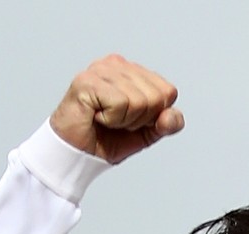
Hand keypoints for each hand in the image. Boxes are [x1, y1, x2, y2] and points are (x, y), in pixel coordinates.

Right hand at [49, 54, 184, 163]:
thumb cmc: (106, 139)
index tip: (130, 120)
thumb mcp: (146, 133)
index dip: (153, 115)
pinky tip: (95, 116)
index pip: (168, 92)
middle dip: (139, 119)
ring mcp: (101, 70)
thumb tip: (171, 115)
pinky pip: (120, 104)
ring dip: (123, 121)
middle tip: (115, 122)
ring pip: (139, 101)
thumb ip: (167, 124)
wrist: (77, 155)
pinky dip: (111, 119)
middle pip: (156, 97)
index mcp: (132, 71)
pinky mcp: (87, 81)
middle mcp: (117, 64)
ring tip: (104, 119)